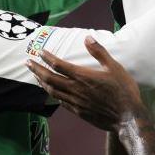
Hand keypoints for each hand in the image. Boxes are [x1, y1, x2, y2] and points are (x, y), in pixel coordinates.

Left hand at [26, 37, 145, 131]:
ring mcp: (75, 102)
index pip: (59, 65)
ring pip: (52, 91)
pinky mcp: (78, 112)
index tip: (40, 51)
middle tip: (27, 63)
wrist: (127, 116)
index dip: (47, 57)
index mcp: (83, 76)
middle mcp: (75, 89)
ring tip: (35, 76)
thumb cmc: (123, 90)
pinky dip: (53, 95)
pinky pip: (61, 102)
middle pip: (50, 78)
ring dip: (42, 82)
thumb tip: (87, 38)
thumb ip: (99, 52)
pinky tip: (52, 92)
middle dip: (37, 69)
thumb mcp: (114, 67)